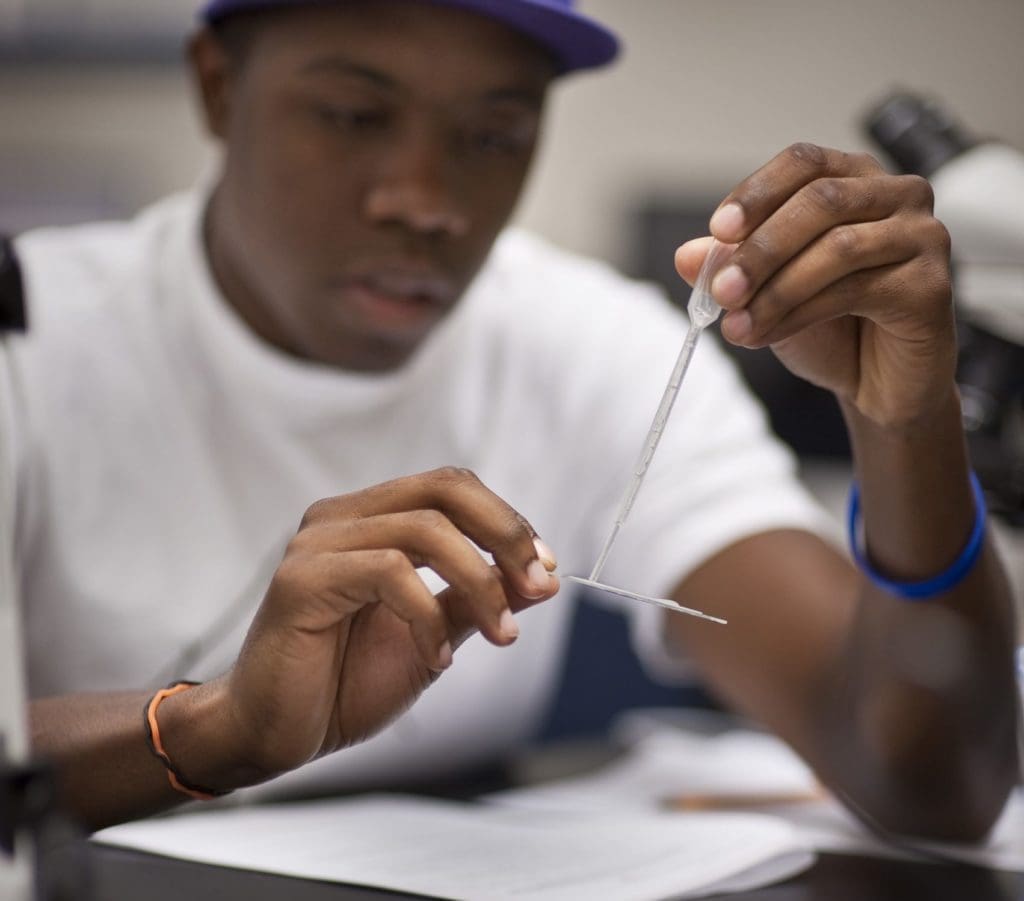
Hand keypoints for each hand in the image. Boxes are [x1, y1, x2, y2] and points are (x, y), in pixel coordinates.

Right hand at [215, 468, 558, 783]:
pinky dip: (429, 617)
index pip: (451, 488)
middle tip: (538, 584)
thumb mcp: (433, 636)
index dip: (507, 521)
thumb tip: (544, 578)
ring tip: (501, 635)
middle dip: (505, 534)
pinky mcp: (302, 579)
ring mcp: (318, 543)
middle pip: (443, 489)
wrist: (272, 733)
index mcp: (372, 520)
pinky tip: (437, 660)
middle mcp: (343, 517)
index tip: (544, 570)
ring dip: (480, 583)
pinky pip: (390, 574)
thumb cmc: (343, 682)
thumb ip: (477, 601)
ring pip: (424, 530)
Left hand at [675, 143, 955, 426]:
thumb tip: (686, 255)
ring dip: (775, 291)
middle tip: (721, 291)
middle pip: (821, 202)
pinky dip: (798, 315)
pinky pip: (856, 290)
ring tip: (736, 326)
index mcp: (855, 180)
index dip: (758, 192)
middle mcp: (897, 196)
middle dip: (760, 250)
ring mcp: (923, 237)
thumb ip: (730, 268)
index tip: (718, 230)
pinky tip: (766, 336)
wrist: (876, 385)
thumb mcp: (765, 291)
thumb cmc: (829, 328)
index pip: (805, 163)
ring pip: (837, 248)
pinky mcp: (932, 285)